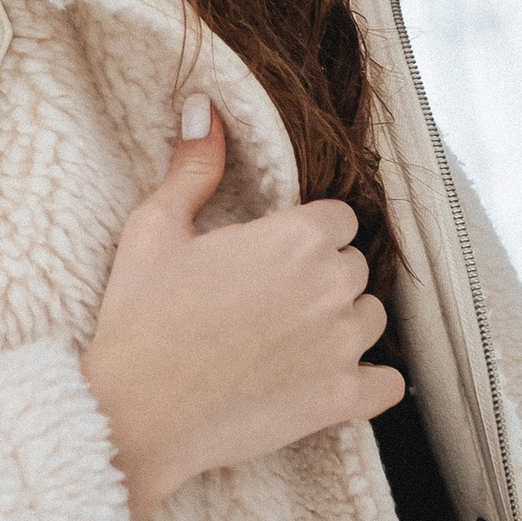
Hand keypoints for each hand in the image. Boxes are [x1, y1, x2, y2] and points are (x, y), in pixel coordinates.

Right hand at [77, 102, 404, 520]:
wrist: (134, 412)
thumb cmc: (140, 316)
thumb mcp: (156, 228)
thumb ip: (195, 166)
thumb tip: (206, 108)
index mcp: (295, 237)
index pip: (338, 217)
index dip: (307, 233)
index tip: (274, 254)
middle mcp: (330, 286)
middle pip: (354, 265)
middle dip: (322, 276)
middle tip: (272, 298)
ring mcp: (342, 347)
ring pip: (371, 318)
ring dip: (343, 323)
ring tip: (294, 338)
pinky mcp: (341, 401)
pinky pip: (387, 385)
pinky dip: (369, 382)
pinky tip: (334, 379)